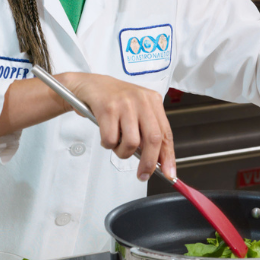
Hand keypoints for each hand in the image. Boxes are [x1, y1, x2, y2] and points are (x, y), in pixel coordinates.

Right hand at [60, 72, 175, 181]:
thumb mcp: (137, 110)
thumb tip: (158, 160)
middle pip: (153, 139)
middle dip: (149, 162)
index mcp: (153, 101)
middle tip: (143, 174)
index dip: (168, 156)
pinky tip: (105, 135)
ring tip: (116, 145)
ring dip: (123, 152)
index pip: (166, 133)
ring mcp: (124, 104)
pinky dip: (107, 144)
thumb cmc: (114, 101)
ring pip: (132, 142)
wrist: (90, 85)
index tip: (169, 173)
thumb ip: (147, 131)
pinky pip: (111, 139)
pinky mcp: (107, 108)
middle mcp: (141, 100)